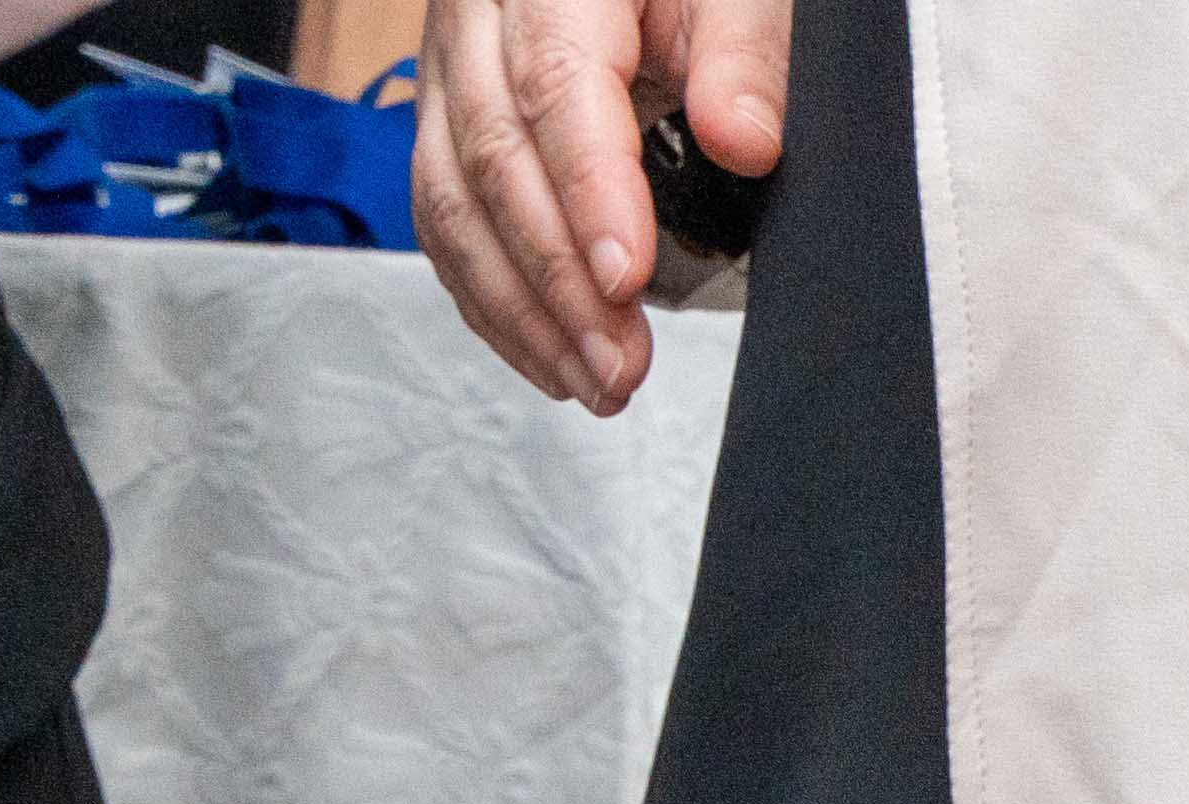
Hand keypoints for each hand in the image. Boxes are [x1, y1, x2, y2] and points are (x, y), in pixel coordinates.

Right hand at [415, 0, 787, 413]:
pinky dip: (492, 298)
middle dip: (557, 281)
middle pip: (494, 159)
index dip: (586, 193)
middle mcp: (477, 19)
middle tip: (621, 366)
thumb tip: (745, 142)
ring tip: (595, 382)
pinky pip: (444, 218)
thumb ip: (742, 54)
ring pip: (453, 201)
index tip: (625, 277)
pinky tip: (548, 352)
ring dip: (522, 311)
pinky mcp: (445, 119)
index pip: (554, 88)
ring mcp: (451, 71)